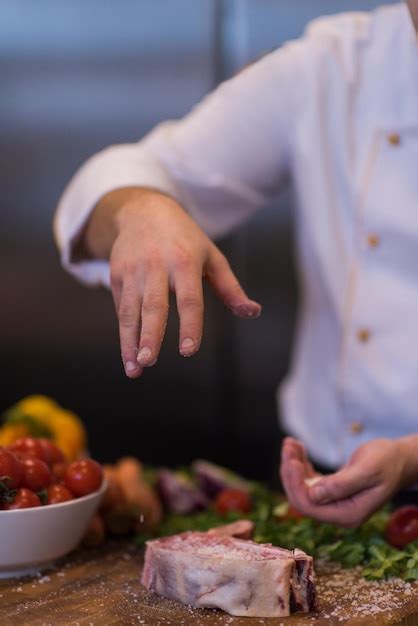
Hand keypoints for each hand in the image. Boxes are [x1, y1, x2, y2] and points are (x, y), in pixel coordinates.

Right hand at [82, 188, 260, 377]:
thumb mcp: (212, 257)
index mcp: (185, 261)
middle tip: (149, 361)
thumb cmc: (185, 240)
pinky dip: (124, 333)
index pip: (189, 298)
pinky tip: (129, 355)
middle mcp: (157, 266)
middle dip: (150, 335)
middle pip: (154, 305)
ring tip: (135, 368)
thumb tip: (253, 312)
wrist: (143, 212)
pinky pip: (121, 308)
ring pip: (130, 311)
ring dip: (130, 342)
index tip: (188, 351)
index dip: (190, 325)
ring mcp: (134, 270)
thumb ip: (230, 288)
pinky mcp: (117, 275)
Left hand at [280, 436, 414, 527]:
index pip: (309, 506)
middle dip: (290, 473)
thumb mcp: (367, 471)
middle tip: (288, 446)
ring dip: (293, 465)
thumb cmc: (387, 462)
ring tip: (291, 443)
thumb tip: (313, 494)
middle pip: (301, 498)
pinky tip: (298, 448)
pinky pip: (308, 481)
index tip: (292, 460)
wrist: (399, 459)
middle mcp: (338, 513)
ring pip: (302, 488)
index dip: (295, 484)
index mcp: (347, 514)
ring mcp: (333, 503)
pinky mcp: (331, 491)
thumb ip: (341, 485)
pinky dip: (300, 464)